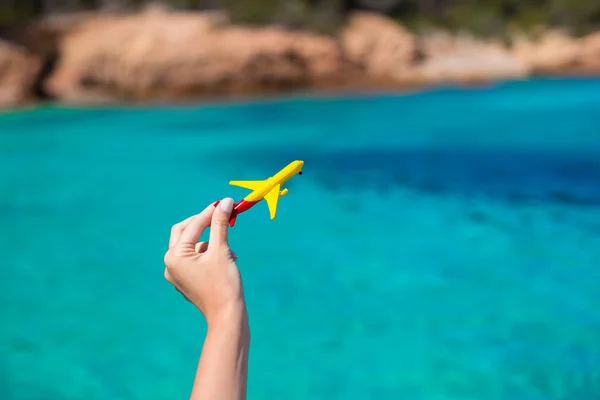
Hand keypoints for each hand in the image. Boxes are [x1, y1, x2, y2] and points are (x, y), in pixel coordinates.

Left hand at [164, 198, 244, 325]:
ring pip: (193, 246)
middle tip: (221, 215)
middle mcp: (170, 264)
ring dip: (211, 242)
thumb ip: (221, 224)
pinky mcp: (186, 281)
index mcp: (174, 256)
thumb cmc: (224, 284)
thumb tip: (225, 202)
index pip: (193, 226)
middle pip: (185, 232)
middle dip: (204, 224)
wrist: (227, 317)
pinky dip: (210, 254)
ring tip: (230, 249)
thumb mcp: (222, 250)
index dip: (210, 212)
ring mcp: (177, 274)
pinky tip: (228, 258)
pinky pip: (195, 259)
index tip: (224, 202)